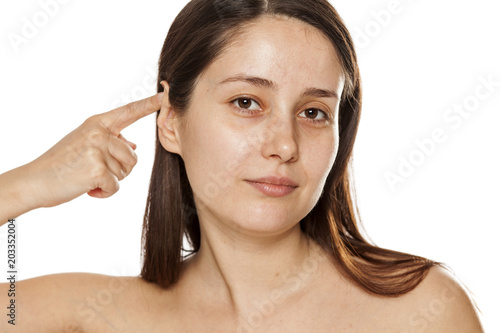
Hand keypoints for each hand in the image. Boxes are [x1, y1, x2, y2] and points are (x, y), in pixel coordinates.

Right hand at [22, 93, 162, 208]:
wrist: (35, 181)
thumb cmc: (62, 164)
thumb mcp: (84, 144)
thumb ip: (110, 142)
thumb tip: (134, 147)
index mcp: (97, 123)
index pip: (128, 112)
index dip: (148, 104)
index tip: (165, 94)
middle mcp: (99, 133)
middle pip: (132, 157)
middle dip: (118, 170)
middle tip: (94, 171)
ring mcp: (98, 149)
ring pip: (126, 172)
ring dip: (110, 181)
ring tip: (88, 176)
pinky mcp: (97, 169)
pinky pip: (115, 186)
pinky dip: (104, 193)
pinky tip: (87, 188)